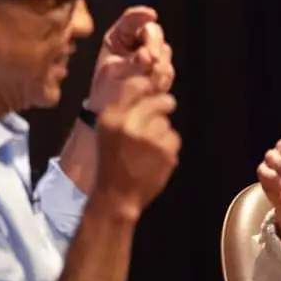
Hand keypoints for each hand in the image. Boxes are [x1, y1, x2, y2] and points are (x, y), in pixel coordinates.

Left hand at [87, 6, 175, 112]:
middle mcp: (138, 43)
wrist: (111, 113)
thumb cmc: (105, 88)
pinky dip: (160, 79)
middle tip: (150, 58)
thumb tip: (151, 56)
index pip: (133, 20)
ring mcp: (153, 56)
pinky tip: (150, 89)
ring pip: (164, 53)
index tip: (151, 14)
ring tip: (143, 80)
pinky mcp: (162, 72)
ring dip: (157, 65)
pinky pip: (167, 72)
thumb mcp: (112, 71)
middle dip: (154, 45)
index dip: (142, 15)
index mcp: (120, 36)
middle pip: (154, 33)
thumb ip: (132, 61)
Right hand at [92, 76, 180, 219]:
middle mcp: (129, 124)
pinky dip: (168, 147)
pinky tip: (155, 158)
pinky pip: (173, 138)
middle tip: (168, 105)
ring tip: (148, 148)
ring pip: (165, 123)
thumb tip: (147, 86)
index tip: (152, 86)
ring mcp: (148, 138)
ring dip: (162, 132)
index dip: (147, 85)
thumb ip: (123, 110)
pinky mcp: (165, 151)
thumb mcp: (106, 132)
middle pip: (158, 102)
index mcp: (110, 118)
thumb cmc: (111, 162)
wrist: (117, 195)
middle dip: (165, 104)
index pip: (134, 86)